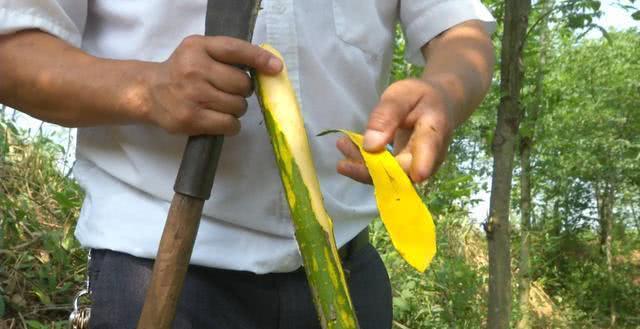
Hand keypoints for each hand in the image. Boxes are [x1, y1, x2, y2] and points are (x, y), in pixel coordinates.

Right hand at [139, 35, 281, 134]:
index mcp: (198, 47)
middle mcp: (194, 69)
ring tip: (221, 105)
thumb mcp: (200, 51)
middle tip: (230, 91)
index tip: (276, 68)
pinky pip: (229, 124)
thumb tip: (269, 66)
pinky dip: (231, 124)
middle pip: (242, 84)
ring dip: (236, 109)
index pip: (235, 50)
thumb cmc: (182, 71)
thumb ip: (228, 55)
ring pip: (238, 106)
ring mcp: (192, 95)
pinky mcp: (192, 119)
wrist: (149, 92)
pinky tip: (220, 119)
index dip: (259, 59)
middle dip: (243, 91)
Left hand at [337, 78, 453, 183]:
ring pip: (389, 177)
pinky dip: (365, 163)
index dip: (417, 166)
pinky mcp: (406, 171)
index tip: (398, 174)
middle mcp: (430, 157)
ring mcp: (418, 168)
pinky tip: (348, 148)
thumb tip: (370, 146)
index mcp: (434, 132)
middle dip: (368, 165)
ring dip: (362, 165)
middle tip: (342, 144)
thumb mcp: (403, 95)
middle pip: (400, 173)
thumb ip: (387, 116)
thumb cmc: (421, 96)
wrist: (438, 105)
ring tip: (342, 144)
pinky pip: (385, 173)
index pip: (428, 153)